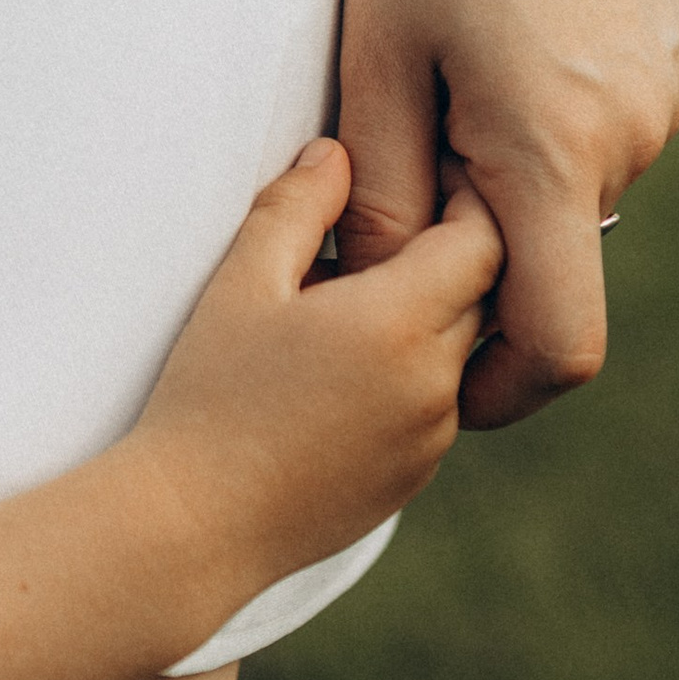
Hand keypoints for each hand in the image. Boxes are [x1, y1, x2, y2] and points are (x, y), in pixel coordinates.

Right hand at [134, 138, 502, 598]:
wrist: (196, 527)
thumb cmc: (209, 395)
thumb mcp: (241, 283)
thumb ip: (296, 206)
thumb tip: (335, 153)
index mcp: (399, 323)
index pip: (482, 242)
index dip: (465, 203)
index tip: (431, 176)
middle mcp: (435, 383)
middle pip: (482, 296)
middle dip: (450, 256)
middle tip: (395, 223)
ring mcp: (431, 439)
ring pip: (459, 353)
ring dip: (429, 319)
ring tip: (356, 298)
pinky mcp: (412, 477)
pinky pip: (436, 405)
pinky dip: (411, 374)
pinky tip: (343, 368)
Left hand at [331, 0, 678, 428]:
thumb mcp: (374, 51)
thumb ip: (384, 191)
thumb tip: (381, 295)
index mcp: (554, 148)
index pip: (560, 342)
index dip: (500, 385)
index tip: (437, 376)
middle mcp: (632, 136)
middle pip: (558, 267)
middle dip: (479, 263)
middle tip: (393, 191)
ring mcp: (663, 98)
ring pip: (577, 202)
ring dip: (509, 188)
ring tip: (435, 89)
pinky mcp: (669, 62)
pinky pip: (603, 141)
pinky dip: (544, 136)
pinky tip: (487, 55)